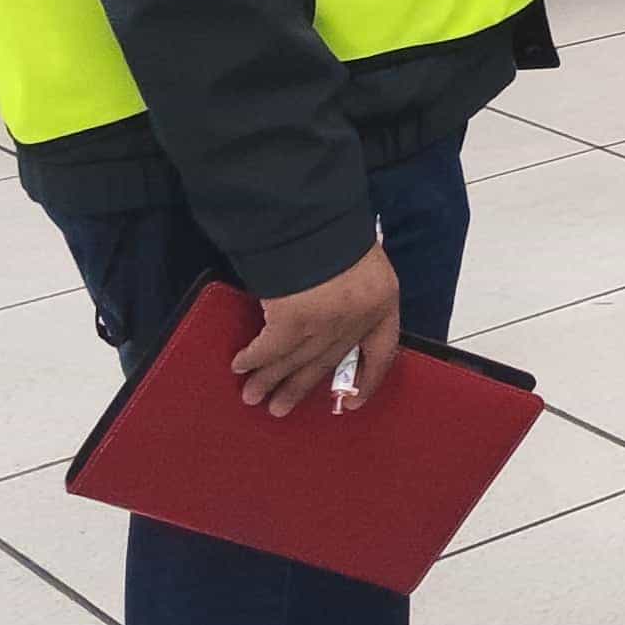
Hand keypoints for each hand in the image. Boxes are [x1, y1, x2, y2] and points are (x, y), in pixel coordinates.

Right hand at [234, 242, 401, 417]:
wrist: (315, 216)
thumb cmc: (337, 232)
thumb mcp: (362, 264)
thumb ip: (354, 294)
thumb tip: (329, 320)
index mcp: (383, 302)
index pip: (382, 352)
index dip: (368, 380)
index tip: (353, 402)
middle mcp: (358, 318)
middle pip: (327, 361)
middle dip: (299, 386)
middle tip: (280, 408)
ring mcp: (325, 323)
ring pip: (294, 360)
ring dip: (269, 380)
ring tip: (253, 397)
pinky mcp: (293, 321)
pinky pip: (269, 348)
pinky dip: (253, 358)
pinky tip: (240, 365)